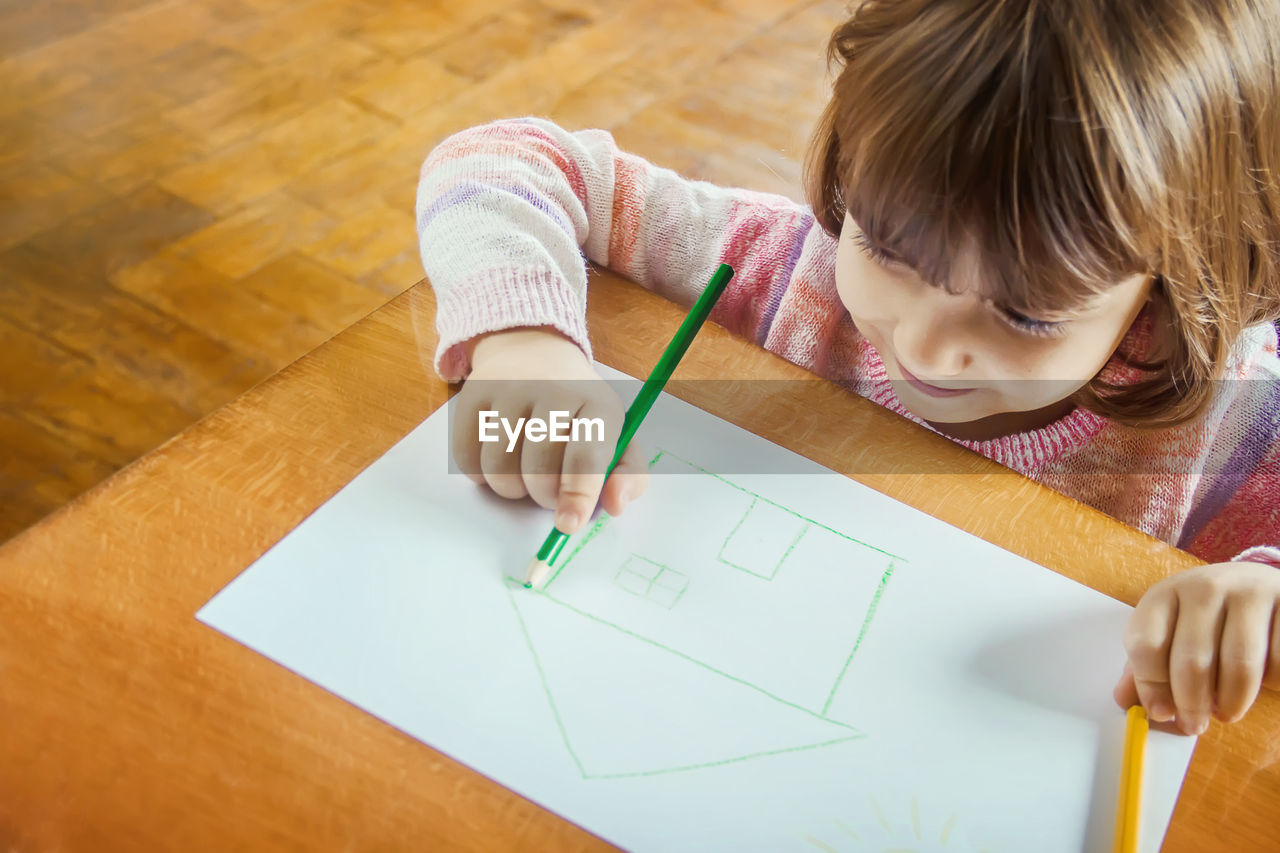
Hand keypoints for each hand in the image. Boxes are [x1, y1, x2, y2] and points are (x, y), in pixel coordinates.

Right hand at [450, 327, 648, 532]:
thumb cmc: (580, 410)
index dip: (578, 496)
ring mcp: (508, 388)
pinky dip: (481, 475)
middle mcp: (553, 388)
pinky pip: (467, 458)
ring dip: (511, 489)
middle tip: (549, 492)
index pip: (586, 455)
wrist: (534, 354)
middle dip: (543, 496)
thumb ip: (628, 475)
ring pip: (499, 468)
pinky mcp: (472, 395)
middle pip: (538, 468)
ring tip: (524, 476)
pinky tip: (498, 462)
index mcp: (597, 402)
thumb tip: (616, 505)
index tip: (568, 525)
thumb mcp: (617, 435)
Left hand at [1114, 561, 1279, 733]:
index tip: (1160, 712)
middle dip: (1191, 704)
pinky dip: (1270, 685)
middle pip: (1191, 660)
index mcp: (1167, 593)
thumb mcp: (1173, 631)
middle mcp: (1206, 587)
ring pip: (1238, 666)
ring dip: (1231, 701)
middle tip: (1194, 726)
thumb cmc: (1212, 619)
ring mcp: (1250, 593)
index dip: (1150, 685)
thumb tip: (1124, 700)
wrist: (1265, 586)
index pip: (1145, 642)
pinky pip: (1278, 663)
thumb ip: (1149, 664)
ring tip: (1227, 711)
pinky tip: (1262, 684)